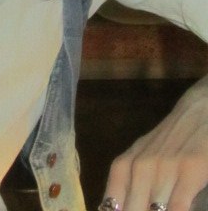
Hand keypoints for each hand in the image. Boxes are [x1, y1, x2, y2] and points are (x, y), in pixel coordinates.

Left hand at [101, 75, 207, 210]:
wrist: (202, 108)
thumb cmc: (175, 138)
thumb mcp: (146, 156)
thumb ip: (132, 183)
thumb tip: (114, 204)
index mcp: (127, 165)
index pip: (110, 203)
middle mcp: (141, 165)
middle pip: (130, 210)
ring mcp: (166, 166)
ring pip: (153, 210)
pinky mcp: (191, 167)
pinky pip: (177, 207)